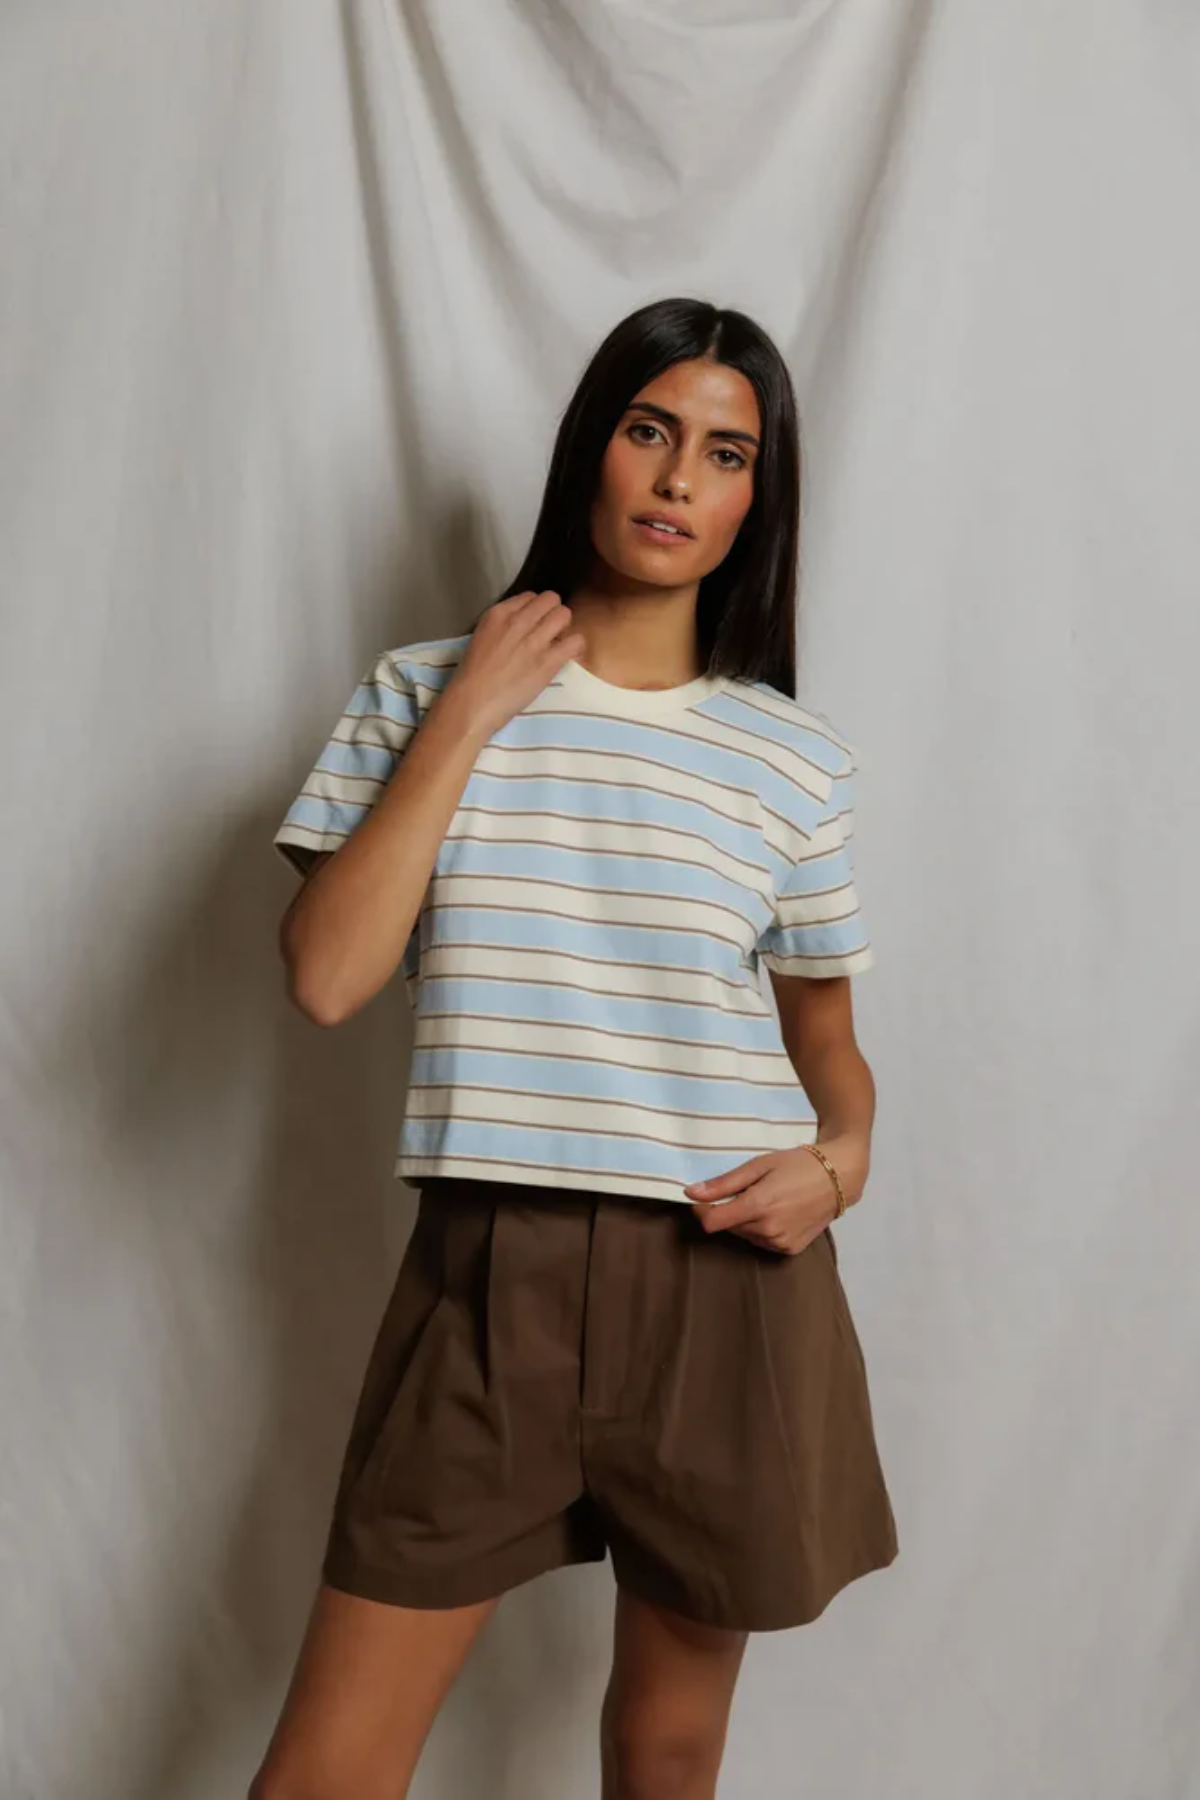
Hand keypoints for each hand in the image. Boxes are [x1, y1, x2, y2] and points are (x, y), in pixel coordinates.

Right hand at [441, 590, 586, 739]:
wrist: (472, 703)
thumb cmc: (472, 676)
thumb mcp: (482, 637)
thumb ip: (503, 626)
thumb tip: (524, 625)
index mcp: (498, 614)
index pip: (530, 596)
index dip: (536, 611)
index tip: (533, 626)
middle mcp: (517, 622)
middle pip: (551, 599)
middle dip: (553, 614)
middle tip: (549, 633)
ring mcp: (534, 641)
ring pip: (564, 615)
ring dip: (565, 628)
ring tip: (557, 644)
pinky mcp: (548, 662)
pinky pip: (576, 641)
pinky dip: (575, 647)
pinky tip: (565, 656)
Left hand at [683, 1137, 869, 1255]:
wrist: (838, 1178)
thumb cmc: (797, 1164)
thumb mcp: (759, 1166)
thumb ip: (724, 1183)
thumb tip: (690, 1193)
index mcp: (758, 1206)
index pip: (711, 1222)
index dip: (701, 1210)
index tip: (702, 1197)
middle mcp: (768, 1230)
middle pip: (728, 1227)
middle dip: (727, 1211)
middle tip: (745, 1190)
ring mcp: (780, 1243)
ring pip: (745, 1235)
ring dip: (744, 1221)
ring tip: (765, 1199)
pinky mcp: (790, 1250)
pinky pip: (762, 1242)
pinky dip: (761, 1230)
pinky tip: (776, 1212)